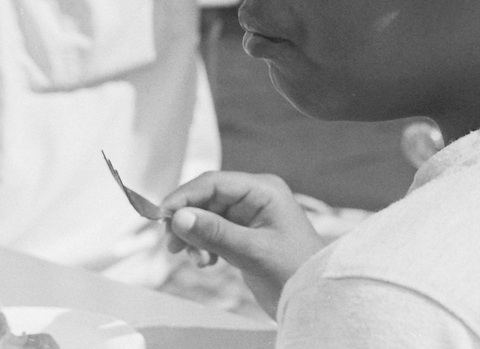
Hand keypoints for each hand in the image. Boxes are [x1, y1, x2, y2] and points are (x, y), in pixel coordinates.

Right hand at [161, 171, 325, 316]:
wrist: (317, 297)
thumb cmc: (295, 270)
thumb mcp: (253, 251)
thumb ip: (215, 233)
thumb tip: (178, 217)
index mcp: (264, 190)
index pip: (214, 182)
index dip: (185, 197)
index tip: (161, 216)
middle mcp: (256, 197)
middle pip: (207, 198)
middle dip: (188, 220)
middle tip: (172, 245)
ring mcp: (250, 215)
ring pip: (207, 216)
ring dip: (195, 236)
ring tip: (195, 260)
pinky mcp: (245, 233)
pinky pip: (214, 232)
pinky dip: (204, 246)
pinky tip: (207, 262)